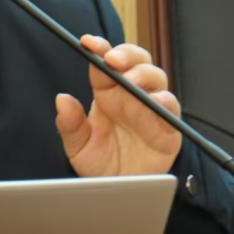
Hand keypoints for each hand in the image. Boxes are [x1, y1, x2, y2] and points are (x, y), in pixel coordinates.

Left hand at [54, 35, 182, 176]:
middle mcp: (131, 94)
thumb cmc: (101, 164)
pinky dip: (166, 101)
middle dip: (125, 54)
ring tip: (130, 80)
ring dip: (143, 74)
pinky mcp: (168, 126)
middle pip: (136, 61)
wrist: (120, 191)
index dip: (98, 48)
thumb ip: (70, 124)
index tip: (87, 43)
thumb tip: (61, 99)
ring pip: (156, 78)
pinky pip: (171, 108)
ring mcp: (151, 107)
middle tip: (112, 59)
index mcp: (107, 92)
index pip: (105, 62)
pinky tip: (155, 100)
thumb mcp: (77, 146)